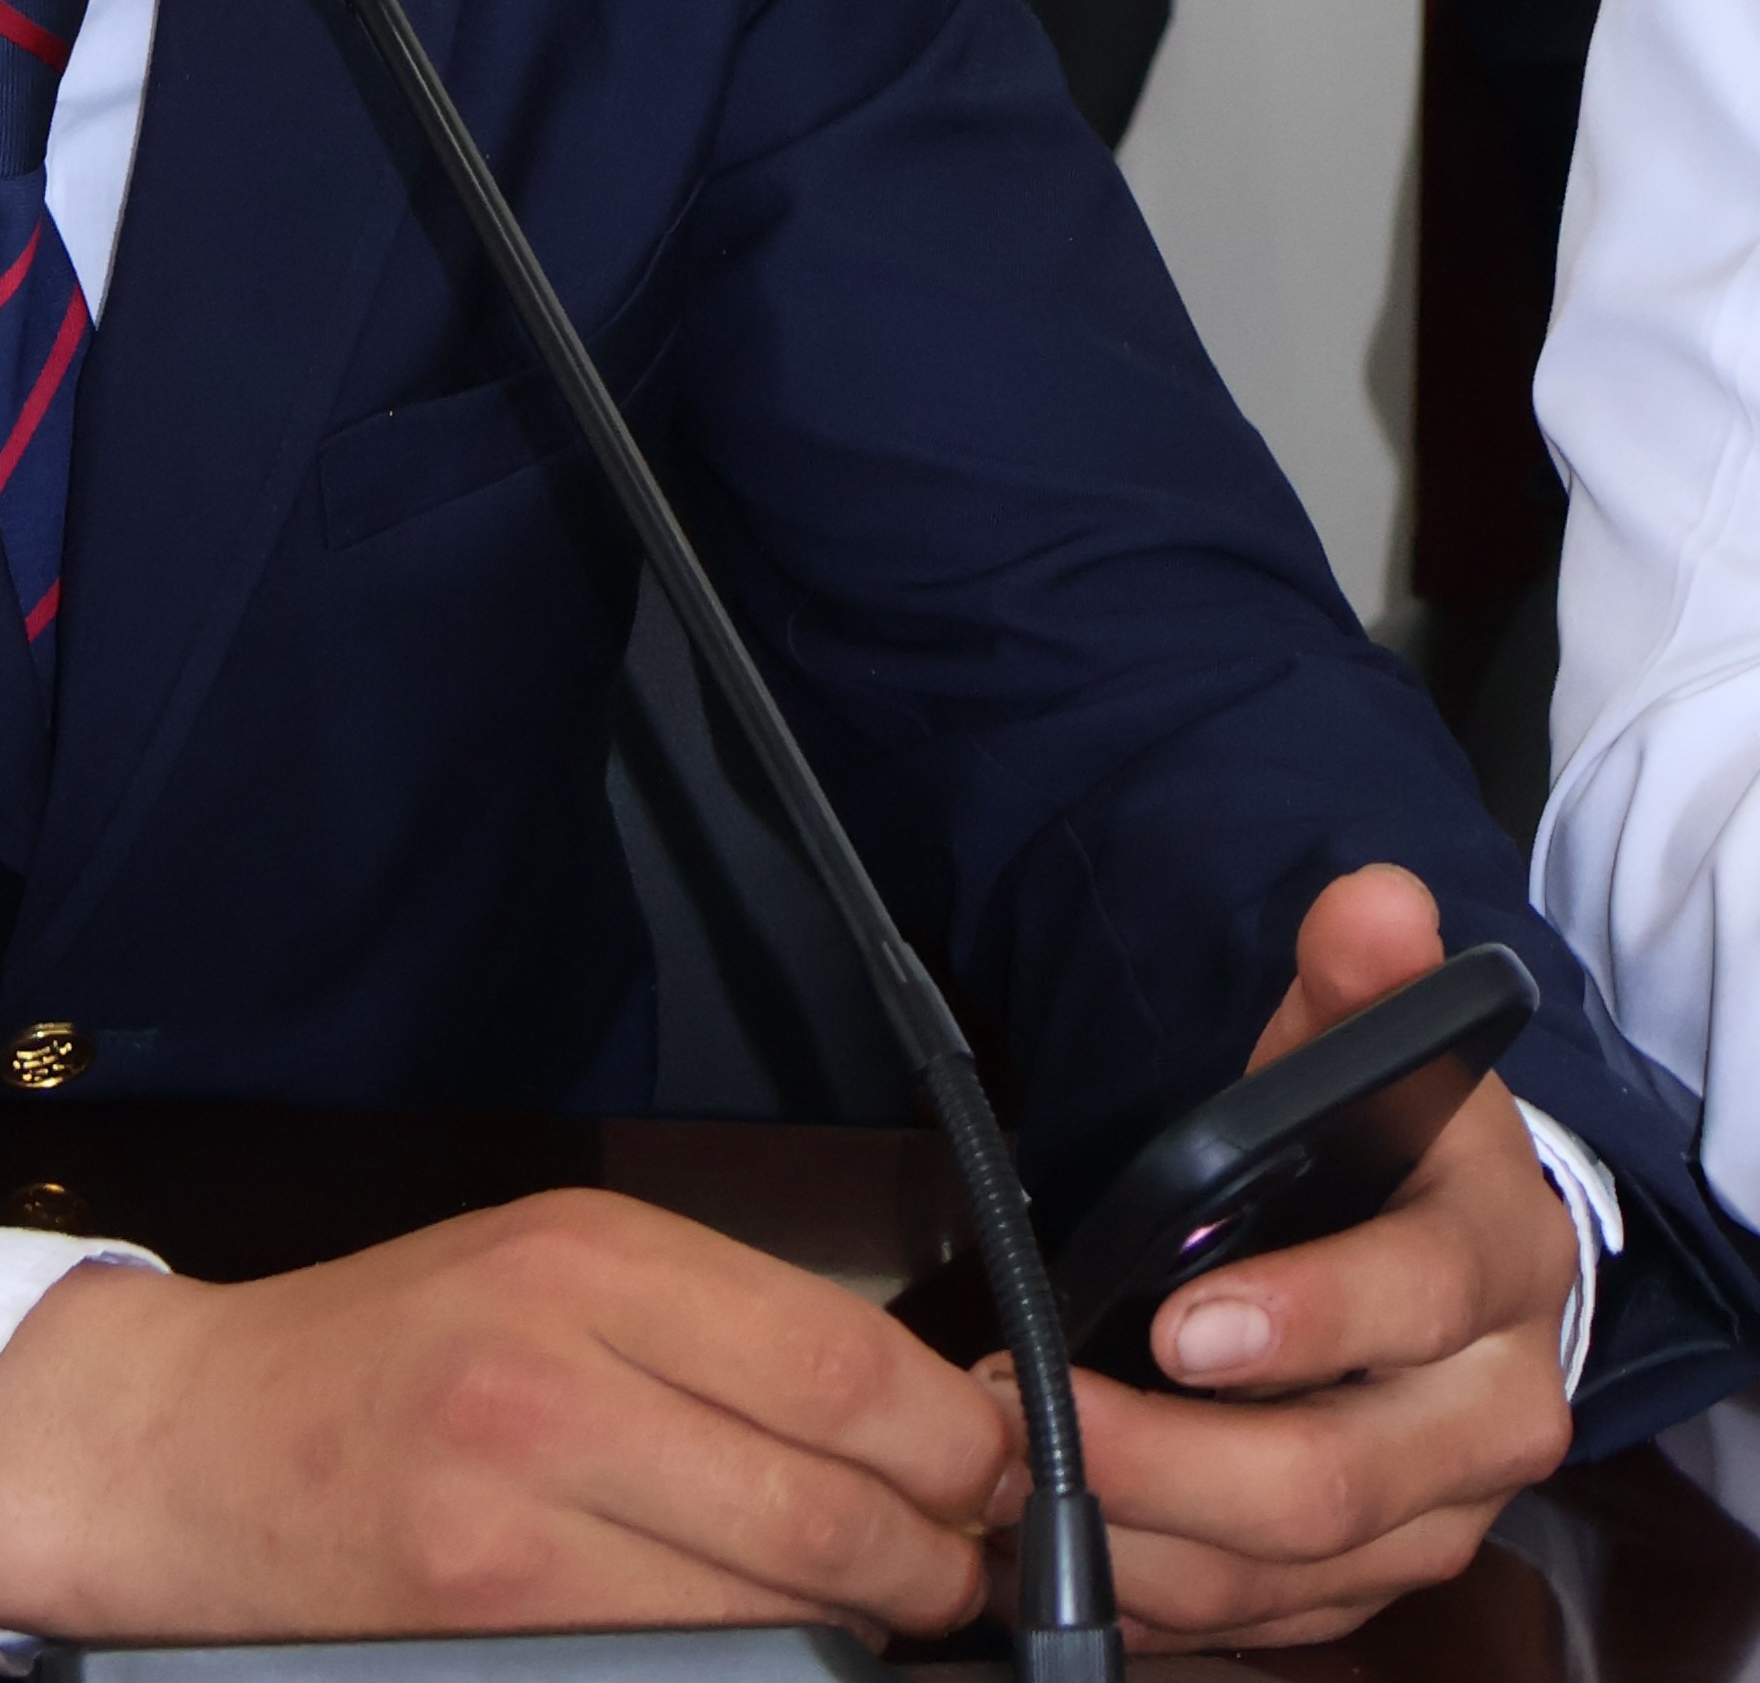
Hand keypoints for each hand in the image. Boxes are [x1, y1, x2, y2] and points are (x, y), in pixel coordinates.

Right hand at [0, 1183, 1015, 1648]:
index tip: (998, 1465)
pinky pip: (692, 1656)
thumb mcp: (545, 1268)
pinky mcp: (497, 1614)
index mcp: (586, 1256)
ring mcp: (522, 1507)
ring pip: (780, 1597)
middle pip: (832, 1491)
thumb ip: (713, 1324)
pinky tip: (770, 1640)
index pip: (841, 1355)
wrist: (196, 1447)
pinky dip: (760, 1657)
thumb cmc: (382, 1354)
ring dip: (864, 1620)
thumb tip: (909, 1408)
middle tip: (963, 1565)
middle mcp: (556, 1366)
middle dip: (938, 1552)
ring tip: (880, 1606)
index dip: (957, 1435)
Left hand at [1014, 864, 1578, 1653]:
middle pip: (1338, 1478)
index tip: (1176, 1320)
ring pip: (1294, 1570)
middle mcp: (1494, 1409)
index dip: (1300, 1318)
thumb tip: (1373, 901)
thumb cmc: (1390, 1146)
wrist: (1453, 1255)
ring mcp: (1442, 1512)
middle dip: (1171, 1462)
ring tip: (1014, 1466)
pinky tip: (1071, 1536)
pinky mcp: (1382, 1574)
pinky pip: (1273, 1617)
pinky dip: (1165, 1588)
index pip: (1412, 1302)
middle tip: (1034, 1423)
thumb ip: (1356, 974)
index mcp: (1498, 1263)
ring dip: (1142, 1533)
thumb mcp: (1365, 1041)